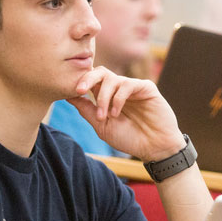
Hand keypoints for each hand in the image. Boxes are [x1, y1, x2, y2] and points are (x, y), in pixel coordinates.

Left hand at [68, 67, 183, 161]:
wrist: (154, 148)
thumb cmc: (129, 138)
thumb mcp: (101, 126)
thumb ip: (86, 110)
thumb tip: (67, 96)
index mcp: (108, 96)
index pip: (91, 80)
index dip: (80, 82)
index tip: (69, 91)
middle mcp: (119, 89)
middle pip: (100, 71)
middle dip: (87, 78)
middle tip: (79, 90)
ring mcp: (133, 87)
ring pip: (112, 79)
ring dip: (103, 98)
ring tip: (104, 117)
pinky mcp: (146, 87)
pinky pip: (127, 85)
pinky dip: (118, 98)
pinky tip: (116, 113)